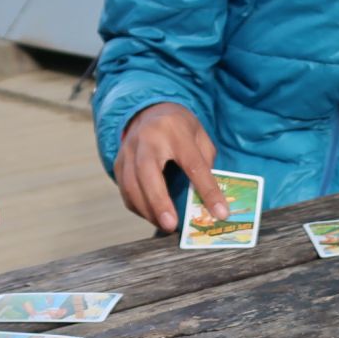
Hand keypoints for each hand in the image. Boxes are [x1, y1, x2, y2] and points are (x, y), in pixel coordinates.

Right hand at [115, 102, 224, 231]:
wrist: (149, 112)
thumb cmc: (180, 129)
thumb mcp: (199, 137)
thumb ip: (205, 163)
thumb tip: (210, 198)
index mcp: (174, 130)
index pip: (193, 163)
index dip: (207, 190)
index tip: (220, 212)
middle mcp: (147, 138)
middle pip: (147, 172)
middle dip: (159, 202)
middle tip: (171, 225)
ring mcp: (128, 150)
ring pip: (130, 184)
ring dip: (147, 210)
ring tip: (164, 226)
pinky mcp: (118, 162)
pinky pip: (124, 190)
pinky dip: (138, 207)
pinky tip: (152, 216)